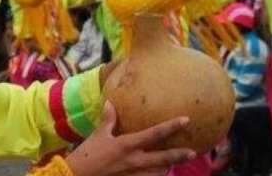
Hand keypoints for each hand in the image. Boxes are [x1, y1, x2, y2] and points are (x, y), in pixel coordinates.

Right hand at [66, 103, 194, 175]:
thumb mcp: (98, 135)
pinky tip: (158, 172)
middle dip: (179, 155)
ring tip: (176, 163)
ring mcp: (134, 174)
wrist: (78, 175)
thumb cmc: (88, 153)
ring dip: (168, 167)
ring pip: (158, 171)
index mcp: (127, 145)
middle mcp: (135, 160)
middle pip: (163, 158)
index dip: (171, 127)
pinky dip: (155, 175)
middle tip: (193, 152)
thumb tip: (110, 102)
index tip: (186, 120)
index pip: (154, 134)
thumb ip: (108, 120)